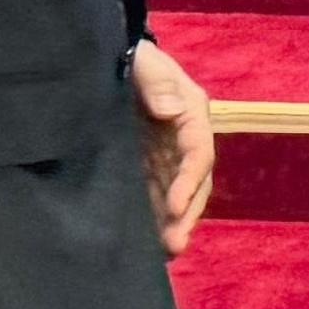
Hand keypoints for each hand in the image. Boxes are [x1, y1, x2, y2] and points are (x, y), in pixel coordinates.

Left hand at [129, 38, 215, 258]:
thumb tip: (172, 111)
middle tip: (175, 244)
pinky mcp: (144, 164)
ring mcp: (165, 154)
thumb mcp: (143, 60)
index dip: (188, 182)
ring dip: (172, 223)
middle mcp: (184, 139)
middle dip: (186, 214)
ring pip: (176, 194)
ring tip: (165, 253)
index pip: (197, 154)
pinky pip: (153, 195)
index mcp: (191, 113)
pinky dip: (152, 218)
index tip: (173, 207)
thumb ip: (157, 82)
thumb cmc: (130, 55)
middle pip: (194, 182)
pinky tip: (145, 242)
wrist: (110, 56)